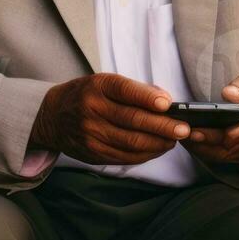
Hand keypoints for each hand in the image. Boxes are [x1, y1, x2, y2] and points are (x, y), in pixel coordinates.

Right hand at [29, 74, 190, 164]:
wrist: (53, 116)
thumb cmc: (87, 95)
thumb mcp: (105, 83)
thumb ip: (135, 91)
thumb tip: (166, 101)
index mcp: (98, 87)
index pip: (126, 91)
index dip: (148, 98)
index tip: (169, 103)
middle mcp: (92, 110)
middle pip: (133, 121)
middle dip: (163, 127)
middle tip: (184, 129)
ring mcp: (91, 134)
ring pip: (131, 143)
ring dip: (158, 143)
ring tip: (175, 140)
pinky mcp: (93, 153)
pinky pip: (125, 156)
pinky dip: (145, 154)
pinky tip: (157, 148)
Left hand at [183, 71, 238, 165]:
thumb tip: (229, 94)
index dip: (229, 132)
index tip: (208, 124)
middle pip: (230, 145)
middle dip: (208, 139)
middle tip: (187, 131)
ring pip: (222, 154)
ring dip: (202, 147)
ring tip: (182, 135)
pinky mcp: (237, 155)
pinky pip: (219, 156)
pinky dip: (202, 150)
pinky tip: (187, 140)